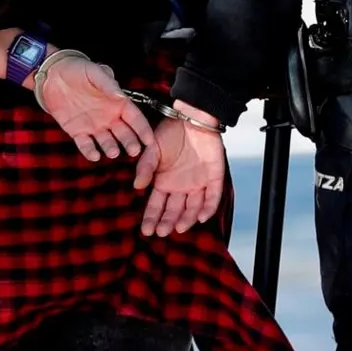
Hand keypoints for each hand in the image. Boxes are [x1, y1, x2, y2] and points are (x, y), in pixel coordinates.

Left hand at [36, 52, 153, 161]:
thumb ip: (108, 84)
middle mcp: (108, 117)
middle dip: (130, 142)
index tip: (150, 140)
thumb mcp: (94, 71)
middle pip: (124, 133)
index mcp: (117, 103)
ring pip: (106, 141)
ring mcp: (94, 125)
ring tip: (114, 152)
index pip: (135, 118)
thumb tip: (120, 95)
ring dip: (111, 148)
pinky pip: (85, 144)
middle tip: (134, 151)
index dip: (143, 129)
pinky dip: (90, 151)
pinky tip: (95, 156)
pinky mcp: (77, 131)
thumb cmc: (77, 70)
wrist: (53, 75)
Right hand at [134, 103, 224, 236]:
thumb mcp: (152, 149)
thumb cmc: (170, 132)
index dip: (151, 218)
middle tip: (161, 232)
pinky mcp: (214, 178)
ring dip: (187, 219)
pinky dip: (208, 208)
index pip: (156, 205)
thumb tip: (137, 186)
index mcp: (164, 182)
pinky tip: (202, 217)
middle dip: (167, 222)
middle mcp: (180, 187)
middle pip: (174, 211)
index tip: (146, 230)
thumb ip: (145, 167)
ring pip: (193, 208)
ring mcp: (197, 184)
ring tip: (178, 227)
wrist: (192, 118)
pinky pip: (212, 197)